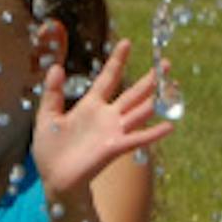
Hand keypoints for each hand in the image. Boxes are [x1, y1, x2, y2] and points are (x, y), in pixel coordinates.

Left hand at [32, 39, 175, 200]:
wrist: (54, 178)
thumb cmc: (50, 150)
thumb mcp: (47, 117)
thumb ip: (52, 93)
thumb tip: (56, 66)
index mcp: (91, 105)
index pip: (108, 78)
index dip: (117, 60)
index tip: (127, 42)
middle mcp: (107, 116)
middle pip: (133, 92)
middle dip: (150, 78)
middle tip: (166, 62)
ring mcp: (113, 131)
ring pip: (140, 111)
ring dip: (157, 99)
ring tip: (174, 86)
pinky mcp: (114, 148)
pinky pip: (137, 139)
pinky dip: (154, 133)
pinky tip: (170, 125)